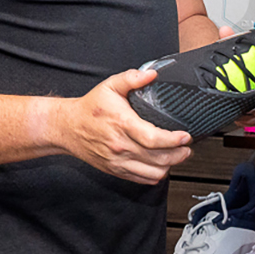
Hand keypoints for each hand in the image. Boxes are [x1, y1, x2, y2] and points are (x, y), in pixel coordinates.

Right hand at [52, 68, 191, 184]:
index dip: (174, 140)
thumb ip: (132, 78)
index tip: (185, 136)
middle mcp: (121, 146)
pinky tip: (161, 164)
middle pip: (158, 158)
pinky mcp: (116, 170)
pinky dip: (156, 174)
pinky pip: (142, 179)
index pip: (153, 139)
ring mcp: (118, 161)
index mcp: (122, 124)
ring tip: (177, 155)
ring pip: (153, 172)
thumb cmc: (90, 108)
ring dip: (170, 166)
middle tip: (187, 147)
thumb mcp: (110, 86)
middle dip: (179, 154)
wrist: (67, 128)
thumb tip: (152, 74)